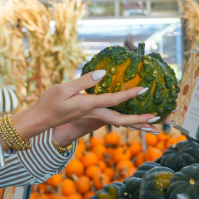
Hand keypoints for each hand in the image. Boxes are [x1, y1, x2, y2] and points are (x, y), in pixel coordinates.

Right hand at [26, 70, 168, 145]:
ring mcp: (93, 117)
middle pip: (121, 120)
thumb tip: (103, 74)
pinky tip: (133, 118)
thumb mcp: (63, 89)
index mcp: (87, 105)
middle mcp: (93, 113)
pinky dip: (126, 121)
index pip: (112, 100)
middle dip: (140, 120)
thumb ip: (84, 82)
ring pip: (119, 122)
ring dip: (136, 123)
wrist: (41, 119)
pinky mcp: (91, 117)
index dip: (128, 95)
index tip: (143, 89)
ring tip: (152, 125)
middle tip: (157, 119)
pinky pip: (113, 120)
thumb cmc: (49, 102)